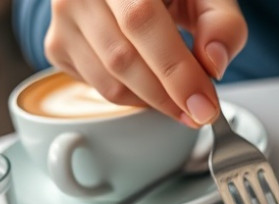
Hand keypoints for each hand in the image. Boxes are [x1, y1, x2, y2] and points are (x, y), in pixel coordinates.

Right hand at [44, 0, 246, 127]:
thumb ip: (222, 23)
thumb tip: (214, 62)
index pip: (142, 21)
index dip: (175, 71)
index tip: (204, 105)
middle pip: (122, 58)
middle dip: (168, 96)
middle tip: (200, 111)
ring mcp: (63, 17)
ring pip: (108, 81)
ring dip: (153, 101)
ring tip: (181, 96)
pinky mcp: (57, 44)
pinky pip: (97, 88)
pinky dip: (133, 97)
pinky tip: (151, 81)